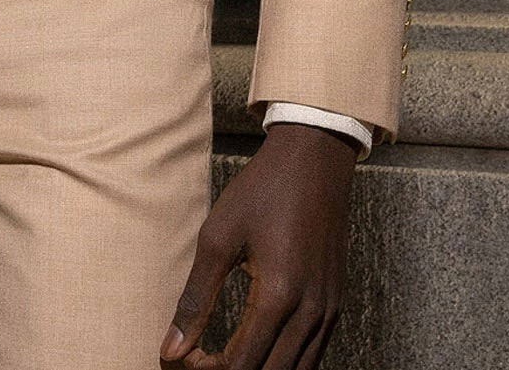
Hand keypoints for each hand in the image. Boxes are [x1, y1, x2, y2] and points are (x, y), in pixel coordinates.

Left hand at [160, 122, 357, 369]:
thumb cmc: (262, 191)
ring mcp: (329, 311)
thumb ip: (195, 299)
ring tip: (222, 360)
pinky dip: (282, 364)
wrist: (314, 159)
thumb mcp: (218, 237)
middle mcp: (311, 312)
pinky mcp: (336, 305)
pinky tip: (256, 350)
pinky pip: (311, 356)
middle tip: (198, 361)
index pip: (240, 365)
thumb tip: (172, 349)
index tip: (180, 358)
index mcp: (278, 294)